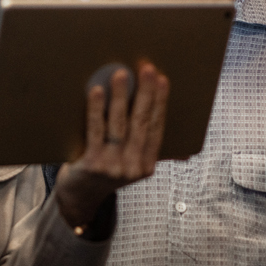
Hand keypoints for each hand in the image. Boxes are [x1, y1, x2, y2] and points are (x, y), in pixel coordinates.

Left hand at [53, 63, 168, 229]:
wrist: (79, 196)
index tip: (163, 80)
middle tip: (147, 69)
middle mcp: (133, 167)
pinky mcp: (92, 163)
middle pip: (141, 123)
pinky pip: (96, 131)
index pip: (157, 128)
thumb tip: (186, 152)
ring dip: (121, 97)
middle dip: (145, 93)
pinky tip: (96, 92)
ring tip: (121, 74)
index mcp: (147, 165)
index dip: (160, 103)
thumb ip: (150, 151)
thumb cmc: (106, 171)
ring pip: (119, 125)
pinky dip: (96, 110)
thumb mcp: (132, 166)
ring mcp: (113, 166)